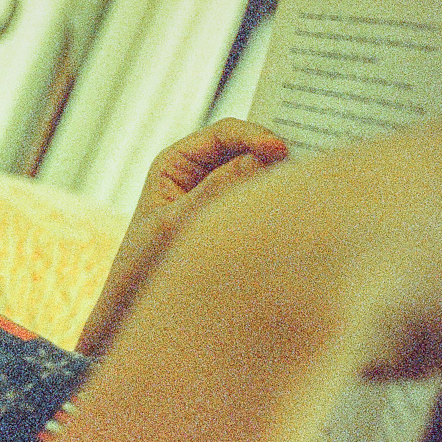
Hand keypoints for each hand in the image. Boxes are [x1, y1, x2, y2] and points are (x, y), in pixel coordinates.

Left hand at [76, 118, 287, 354]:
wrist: (132, 308)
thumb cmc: (142, 264)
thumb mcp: (177, 224)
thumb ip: (216, 189)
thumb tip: (265, 158)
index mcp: (174, 162)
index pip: (224, 134)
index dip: (256, 136)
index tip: (283, 150)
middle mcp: (196, 173)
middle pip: (246, 149)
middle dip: (275, 154)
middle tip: (309, 162)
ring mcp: (215, 197)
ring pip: (257, 176)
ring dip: (279, 178)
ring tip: (309, 184)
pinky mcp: (230, 221)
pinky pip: (258, 203)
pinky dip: (276, 203)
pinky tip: (297, 211)